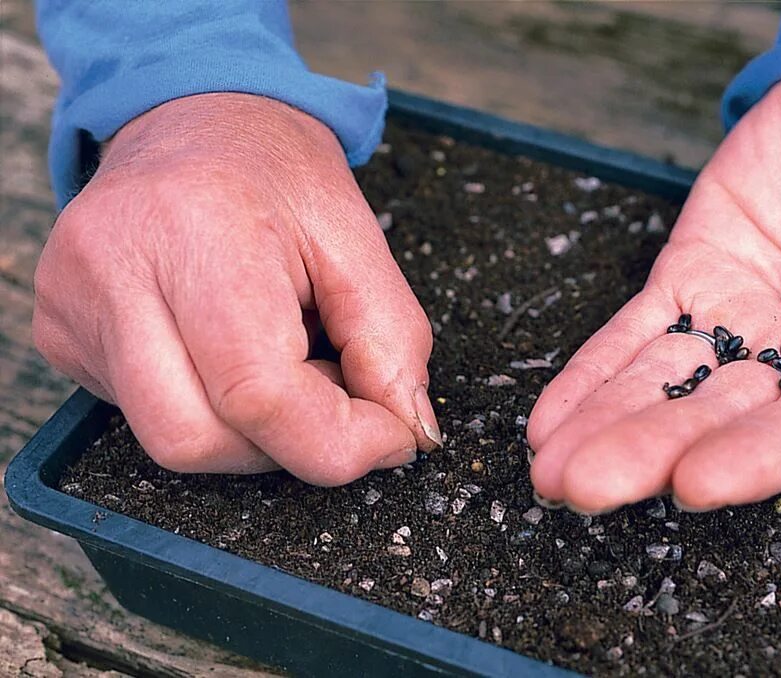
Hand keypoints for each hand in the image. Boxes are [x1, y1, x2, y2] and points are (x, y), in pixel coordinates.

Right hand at [33, 93, 439, 484]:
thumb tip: (405, 431)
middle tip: (329, 384)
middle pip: (199, 441)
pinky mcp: (61, 331)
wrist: (194, 119)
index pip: (257, 394)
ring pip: (169, 442)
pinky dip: (209, 408)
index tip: (390, 434)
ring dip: (248, 431)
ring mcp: (73, 304)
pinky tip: (228, 352)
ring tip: (281, 361)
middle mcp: (113, 270)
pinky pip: (143, 415)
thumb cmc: (276, 170)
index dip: (339, 441)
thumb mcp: (359, 240)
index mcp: (197, 232)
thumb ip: (393, 343)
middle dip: (287, 442)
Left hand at [528, 73, 780, 512]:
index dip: (754, 460)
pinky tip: (551, 420)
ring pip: (662, 387)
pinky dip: (590, 377)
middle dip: (648, 452)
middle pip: (716, 420)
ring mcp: (731, 328)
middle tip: (582, 485)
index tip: (694, 482)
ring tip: (549, 469)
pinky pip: (632, 337)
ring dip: (605, 428)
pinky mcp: (686, 288)